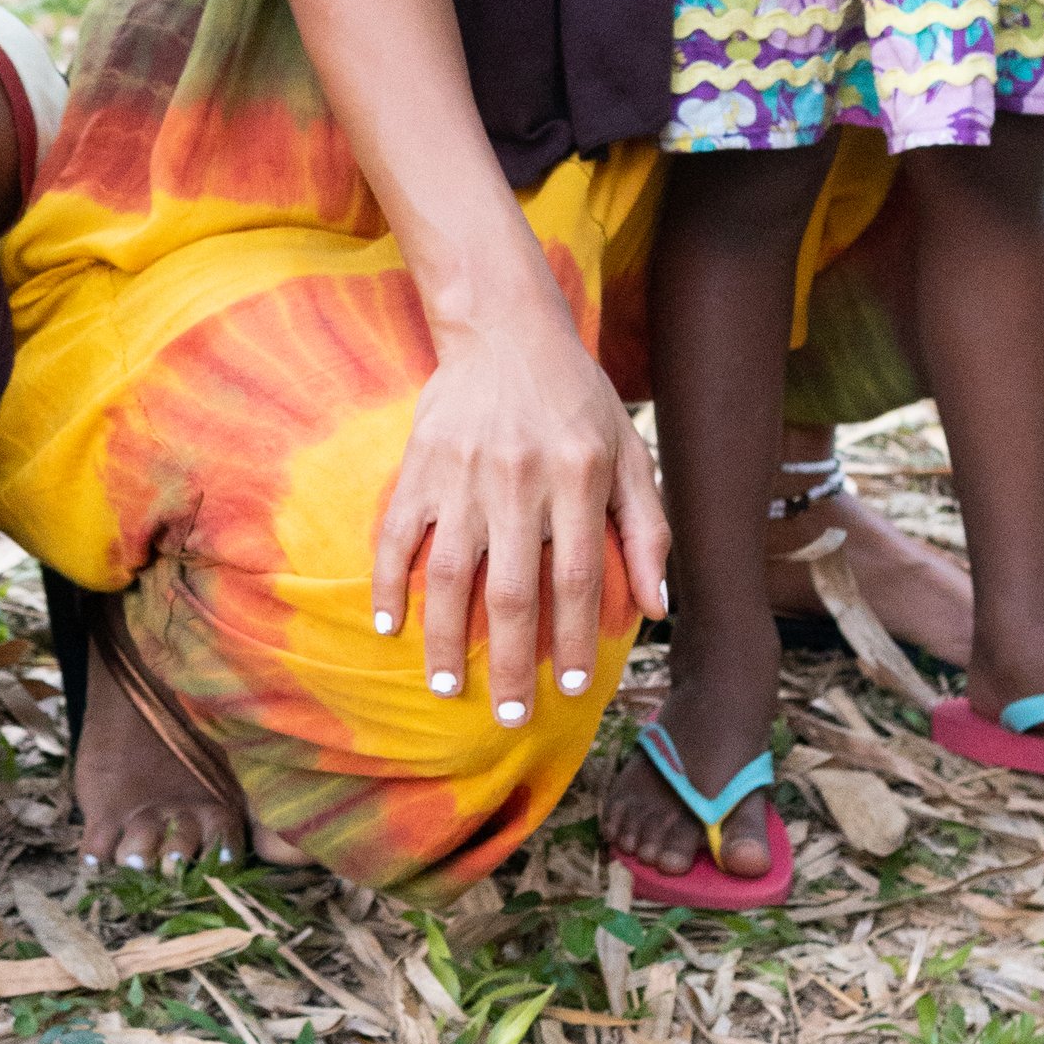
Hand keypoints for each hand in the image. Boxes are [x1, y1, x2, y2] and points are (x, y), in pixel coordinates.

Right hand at [370, 267, 667, 720]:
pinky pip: (397, 531)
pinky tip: (387, 623)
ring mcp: (462, 472)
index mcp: (576, 477)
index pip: (575, 579)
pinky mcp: (420, 462)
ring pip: (448, 573)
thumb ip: (647, 528)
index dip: (575, 641)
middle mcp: (518, 479)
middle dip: (510, 664)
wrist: (505, 327)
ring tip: (447, 686)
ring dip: (445, 638)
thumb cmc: (576, 396)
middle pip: (511, 592)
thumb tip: (656, 609)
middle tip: (508, 716)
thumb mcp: (629, 451)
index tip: (572, 689)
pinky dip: (387, 579)